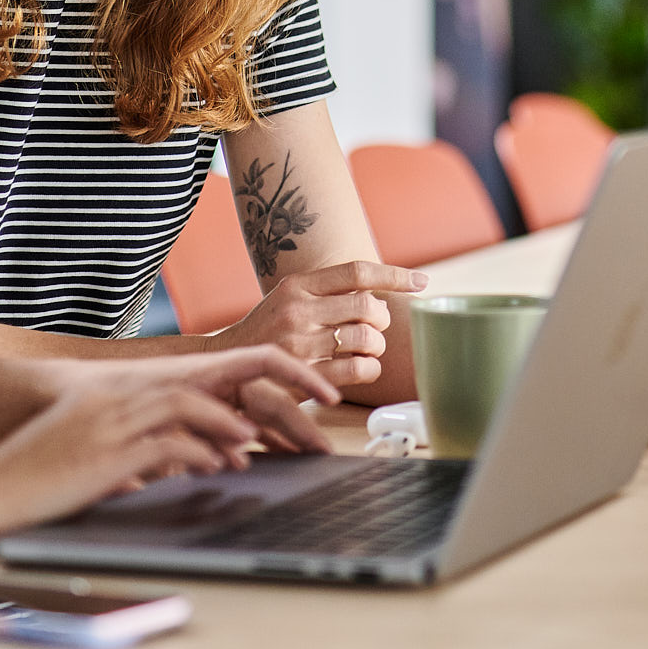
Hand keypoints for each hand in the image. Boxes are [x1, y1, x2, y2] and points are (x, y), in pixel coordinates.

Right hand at [0, 347, 340, 531]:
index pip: (223, 364)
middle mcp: (132, 394)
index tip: (319, 392)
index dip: (277, 372)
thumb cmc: (47, 472)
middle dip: (279, 392)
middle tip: (323, 413)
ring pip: (195, 404)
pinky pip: (166, 442)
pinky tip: (220, 468)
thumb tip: (209, 457)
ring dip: (234, 424)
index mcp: (139, 388)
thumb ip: (159, 445)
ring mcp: (119, 419)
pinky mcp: (108, 449)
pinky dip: (198, 452)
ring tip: (263, 447)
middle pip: (223, 377)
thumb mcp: (109, 449)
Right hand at [217, 260, 428, 388]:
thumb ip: (327, 292)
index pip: (356, 272)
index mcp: (297, 286)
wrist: (225, 365)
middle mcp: (298, 311)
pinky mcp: (305, 376)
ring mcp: (301, 345)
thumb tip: (381, 290)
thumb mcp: (288, 298)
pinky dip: (371, 369)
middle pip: (368, 306)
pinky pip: (360, 369)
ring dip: (376, 345)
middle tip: (374, 326)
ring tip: (366, 348)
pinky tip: (362, 368)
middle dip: (382, 318)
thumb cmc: (268, 330)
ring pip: (368, 338)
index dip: (395, 276)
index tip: (422, 282)